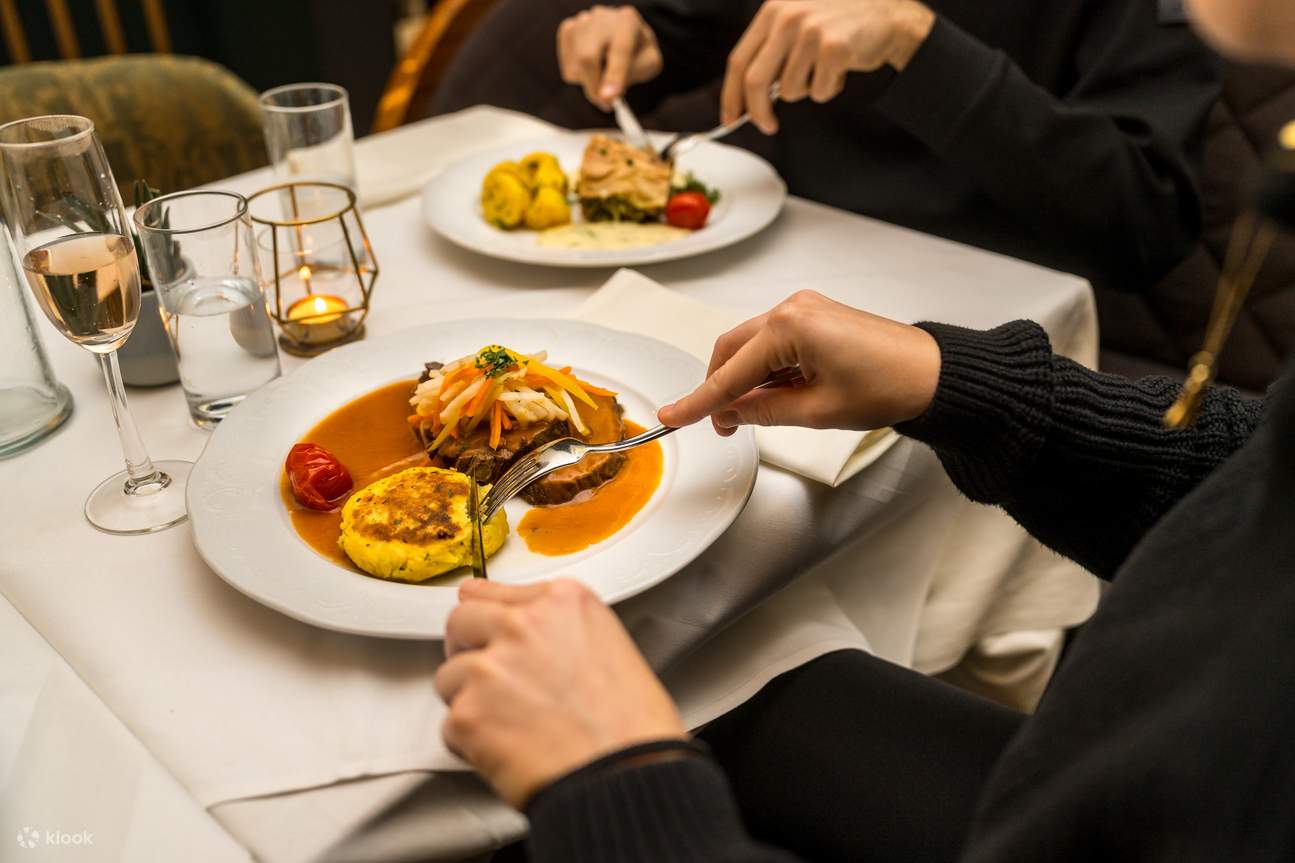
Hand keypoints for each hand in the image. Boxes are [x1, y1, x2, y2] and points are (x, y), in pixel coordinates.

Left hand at [435, 578, 686, 808]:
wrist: (628, 776)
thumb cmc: (631, 726)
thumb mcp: (607, 644)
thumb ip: (556, 624)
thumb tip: (512, 617)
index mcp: (561, 602)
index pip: (492, 592)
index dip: (487, 618)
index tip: (482, 627)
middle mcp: (521, 625)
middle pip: (460, 623)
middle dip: (469, 650)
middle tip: (493, 682)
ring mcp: (489, 668)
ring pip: (449, 676)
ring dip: (470, 701)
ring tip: (512, 726)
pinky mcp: (468, 715)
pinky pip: (450, 726)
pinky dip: (471, 744)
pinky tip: (509, 751)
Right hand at [557, 5, 663, 108]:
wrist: (623, 32)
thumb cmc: (637, 50)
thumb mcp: (650, 63)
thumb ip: (635, 74)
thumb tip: (608, 94)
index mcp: (628, 22)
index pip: (620, 50)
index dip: (614, 76)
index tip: (609, 98)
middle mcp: (602, 17)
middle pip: (587, 57)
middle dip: (595, 87)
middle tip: (606, 103)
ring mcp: (581, 22)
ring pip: (576, 67)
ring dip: (590, 83)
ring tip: (605, 76)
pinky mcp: (567, 31)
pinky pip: (568, 68)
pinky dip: (580, 78)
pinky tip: (593, 68)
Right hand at [658, 290, 939, 433]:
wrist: (932, 373)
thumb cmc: (888, 386)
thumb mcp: (816, 412)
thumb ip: (762, 412)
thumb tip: (729, 414)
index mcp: (790, 327)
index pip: (730, 373)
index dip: (699, 401)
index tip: (672, 416)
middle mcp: (792, 308)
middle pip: (732, 351)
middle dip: (721, 388)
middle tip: (723, 426)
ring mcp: (804, 308)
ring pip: (750, 347)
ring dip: (745, 380)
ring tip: (759, 415)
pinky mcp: (815, 316)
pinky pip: (773, 343)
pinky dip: (766, 370)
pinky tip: (778, 395)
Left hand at [722, 0, 935, 131]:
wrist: (887, 16)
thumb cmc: (840, 26)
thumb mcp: (797, 24)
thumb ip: (771, 52)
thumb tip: (746, 97)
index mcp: (773, 9)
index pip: (739, 60)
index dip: (731, 95)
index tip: (730, 117)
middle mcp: (787, 16)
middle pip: (755, 81)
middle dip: (758, 112)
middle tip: (767, 126)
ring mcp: (810, 31)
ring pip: (789, 91)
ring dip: (807, 91)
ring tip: (824, 70)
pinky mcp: (833, 48)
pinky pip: (818, 92)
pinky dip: (830, 90)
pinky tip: (841, 69)